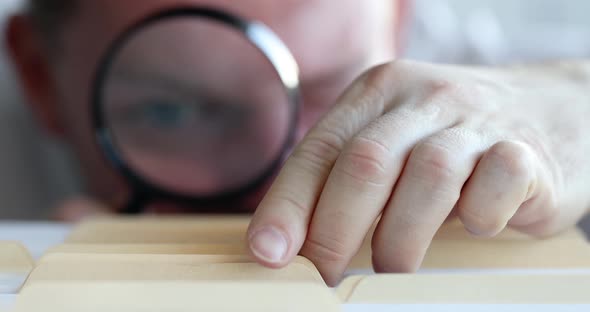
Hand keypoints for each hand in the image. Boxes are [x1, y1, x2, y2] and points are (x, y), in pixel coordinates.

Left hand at [247, 60, 589, 284]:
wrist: (554, 110)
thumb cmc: (455, 139)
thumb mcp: (396, 141)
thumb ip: (349, 176)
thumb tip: (295, 240)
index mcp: (379, 93)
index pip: (319, 149)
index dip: (289, 204)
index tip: (270, 253)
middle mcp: (423, 98)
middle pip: (364, 163)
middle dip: (335, 231)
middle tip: (326, 277)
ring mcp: (477, 119)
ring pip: (426, 177)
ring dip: (400, 239)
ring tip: (391, 270)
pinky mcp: (525, 149)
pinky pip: (495, 185)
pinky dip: (477, 218)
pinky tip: (472, 227)